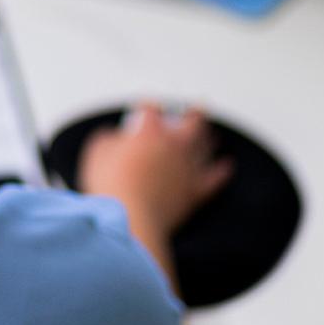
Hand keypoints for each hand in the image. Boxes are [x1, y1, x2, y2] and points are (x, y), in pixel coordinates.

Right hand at [79, 103, 234, 238]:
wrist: (133, 218)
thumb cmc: (112, 186)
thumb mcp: (97, 154)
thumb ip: (106, 139)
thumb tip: (113, 135)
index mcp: (150, 131)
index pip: (152, 109)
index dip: (148, 107)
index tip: (146, 108)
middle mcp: (174, 145)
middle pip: (192, 122)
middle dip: (194, 114)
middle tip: (196, 108)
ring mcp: (188, 166)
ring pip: (205, 145)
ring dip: (208, 138)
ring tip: (210, 133)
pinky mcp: (197, 190)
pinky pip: (216, 177)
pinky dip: (222, 170)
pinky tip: (227, 165)